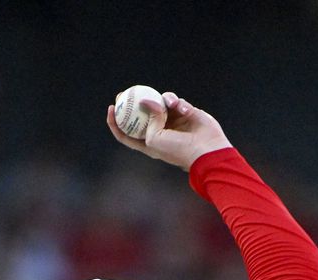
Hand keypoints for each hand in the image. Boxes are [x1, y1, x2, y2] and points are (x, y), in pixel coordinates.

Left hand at [106, 92, 231, 170]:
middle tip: (125, 92)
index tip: (111, 108)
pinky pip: (177, 102)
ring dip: (163, 101)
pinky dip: (179, 104)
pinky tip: (184, 110)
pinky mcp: (186, 113)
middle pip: (141, 115)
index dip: (115, 122)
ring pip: (160, 104)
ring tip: (168, 104)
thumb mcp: (154, 139)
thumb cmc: (177, 149)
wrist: (205, 150)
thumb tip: (146, 100)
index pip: (126, 134)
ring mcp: (173, 122)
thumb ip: (148, 119)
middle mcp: (160, 132)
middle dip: (132, 103)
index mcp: (148, 143)